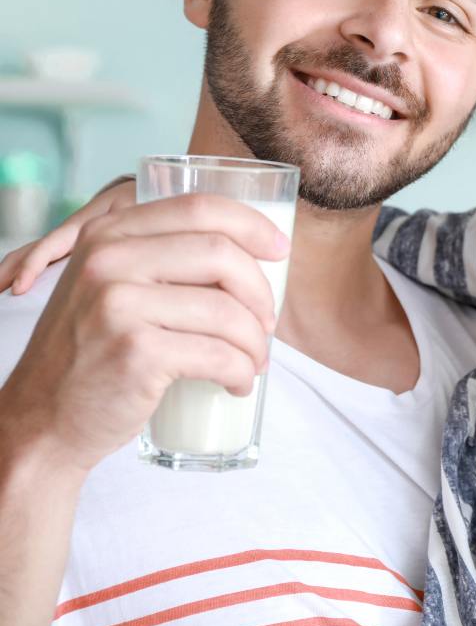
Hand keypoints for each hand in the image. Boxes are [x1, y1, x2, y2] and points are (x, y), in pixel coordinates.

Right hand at [0, 193, 288, 474]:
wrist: (44, 417)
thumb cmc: (96, 350)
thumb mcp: (112, 285)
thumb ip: (162, 257)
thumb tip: (255, 249)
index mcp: (109, 233)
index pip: (199, 208)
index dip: (253, 225)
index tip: (281, 250)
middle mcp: (109, 260)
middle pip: (221, 254)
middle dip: (260, 292)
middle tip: (266, 323)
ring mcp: (118, 306)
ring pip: (227, 311)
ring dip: (255, 343)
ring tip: (252, 362)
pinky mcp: (135, 352)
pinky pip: (219, 355)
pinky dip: (242, 373)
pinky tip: (237, 383)